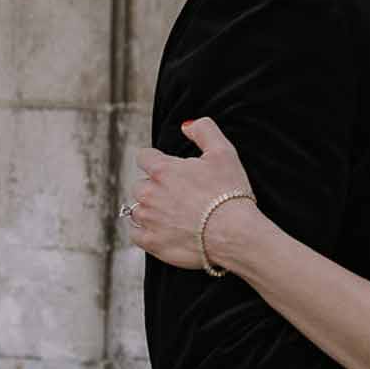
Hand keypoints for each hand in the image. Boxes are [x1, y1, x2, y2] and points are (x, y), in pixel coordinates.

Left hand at [128, 117, 255, 270]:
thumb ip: (204, 131)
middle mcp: (149, 193)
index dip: (156, 160)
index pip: (144, 156)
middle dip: (155, 187)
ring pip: (137, 209)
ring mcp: (148, 219)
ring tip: (173, 214)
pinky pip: (136, 234)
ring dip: (150, 209)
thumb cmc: (230, 192)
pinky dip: (145, 231)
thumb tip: (187, 126)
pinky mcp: (151, 242)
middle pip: (140, 184)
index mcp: (163, 170)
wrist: (233, 234)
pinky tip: (162, 230)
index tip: (169, 169)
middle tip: (178, 194)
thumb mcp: (224, 152)